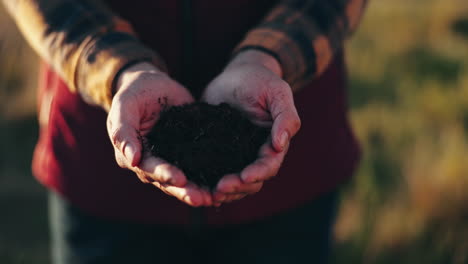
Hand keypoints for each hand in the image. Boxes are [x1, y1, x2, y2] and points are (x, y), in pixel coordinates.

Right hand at [107, 62, 211, 206]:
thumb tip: (132, 160)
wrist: (152, 85)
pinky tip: (224, 185)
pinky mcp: (189, 153)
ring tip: (215, 198)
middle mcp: (152, 163)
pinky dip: (209, 177)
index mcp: (133, 156)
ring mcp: (171, 160)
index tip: (180, 180)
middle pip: (169, 182)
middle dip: (185, 191)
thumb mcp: (125, 106)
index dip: (165, 175)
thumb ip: (124, 131)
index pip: (150, 169)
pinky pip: (199, 167)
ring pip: (185, 180)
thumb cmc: (134, 93)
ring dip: (199, 190)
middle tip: (202, 199)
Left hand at [202, 50, 300, 205]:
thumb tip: (281, 144)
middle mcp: (255, 154)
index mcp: (273, 143)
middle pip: (250, 180)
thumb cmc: (260, 80)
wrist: (236, 74)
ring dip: (223, 191)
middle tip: (219, 189)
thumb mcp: (277, 92)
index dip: (258, 173)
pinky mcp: (217, 151)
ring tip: (207, 194)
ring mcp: (236, 154)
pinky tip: (195, 186)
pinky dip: (207, 181)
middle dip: (237, 187)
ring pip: (233, 181)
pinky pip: (214, 171)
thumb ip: (285, 116)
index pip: (269, 165)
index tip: (243, 177)